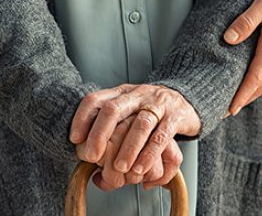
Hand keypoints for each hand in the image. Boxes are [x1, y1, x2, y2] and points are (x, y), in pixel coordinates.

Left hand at [70, 84, 199, 185]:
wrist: (186, 100)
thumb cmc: (150, 111)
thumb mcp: (128, 110)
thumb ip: (109, 128)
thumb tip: (87, 157)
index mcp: (121, 93)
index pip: (96, 99)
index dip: (82, 118)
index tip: (75, 139)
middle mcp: (138, 95)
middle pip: (114, 109)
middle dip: (100, 134)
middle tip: (92, 157)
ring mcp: (158, 104)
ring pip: (140, 124)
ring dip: (128, 148)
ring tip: (120, 168)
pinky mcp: (175, 117)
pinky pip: (162, 136)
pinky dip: (149, 154)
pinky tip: (141, 168)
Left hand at [223, 0, 261, 114]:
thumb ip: (247, 20)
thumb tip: (229, 38)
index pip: (256, 78)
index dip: (241, 96)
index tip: (229, 109)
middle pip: (260, 86)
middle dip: (242, 101)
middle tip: (224, 112)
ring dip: (250, 93)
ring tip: (234, 100)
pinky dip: (259, 82)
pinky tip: (250, 81)